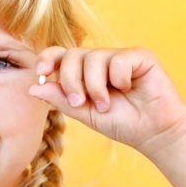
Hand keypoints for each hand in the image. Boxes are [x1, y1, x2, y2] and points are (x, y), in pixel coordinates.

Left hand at [28, 46, 185, 156]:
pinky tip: (129, 88)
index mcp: (84, 72)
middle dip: (71, 80)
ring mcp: (119, 56)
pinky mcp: (139, 56)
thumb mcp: (85, 113)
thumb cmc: (121, 122)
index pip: (60, 54)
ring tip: (107, 104)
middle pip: (72, 54)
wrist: (153, 132)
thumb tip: (32, 88)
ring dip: (96, 86)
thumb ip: (61, 100)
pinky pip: (117, 60)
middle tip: (81, 102)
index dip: (48, 59)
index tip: (42, 73)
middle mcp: (100, 60)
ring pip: (93, 57)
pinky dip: (119, 79)